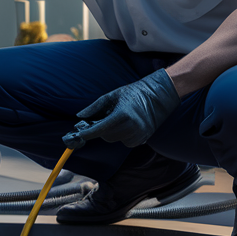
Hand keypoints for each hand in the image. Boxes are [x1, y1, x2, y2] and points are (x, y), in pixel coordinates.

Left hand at [62, 69, 180, 148]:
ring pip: (114, 140)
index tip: (78, 136)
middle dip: (100, 129)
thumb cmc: (133, 93)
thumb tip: (80, 116)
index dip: (87, 133)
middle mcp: (132, 127)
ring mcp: (139, 135)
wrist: (158, 96)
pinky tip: (126, 124)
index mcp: (123, 115)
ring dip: (110, 132)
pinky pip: (124, 142)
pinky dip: (120, 135)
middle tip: (101, 118)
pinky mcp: (142, 140)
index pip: (100, 129)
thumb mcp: (112, 96)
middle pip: (106, 136)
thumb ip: (95, 107)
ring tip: (117, 118)